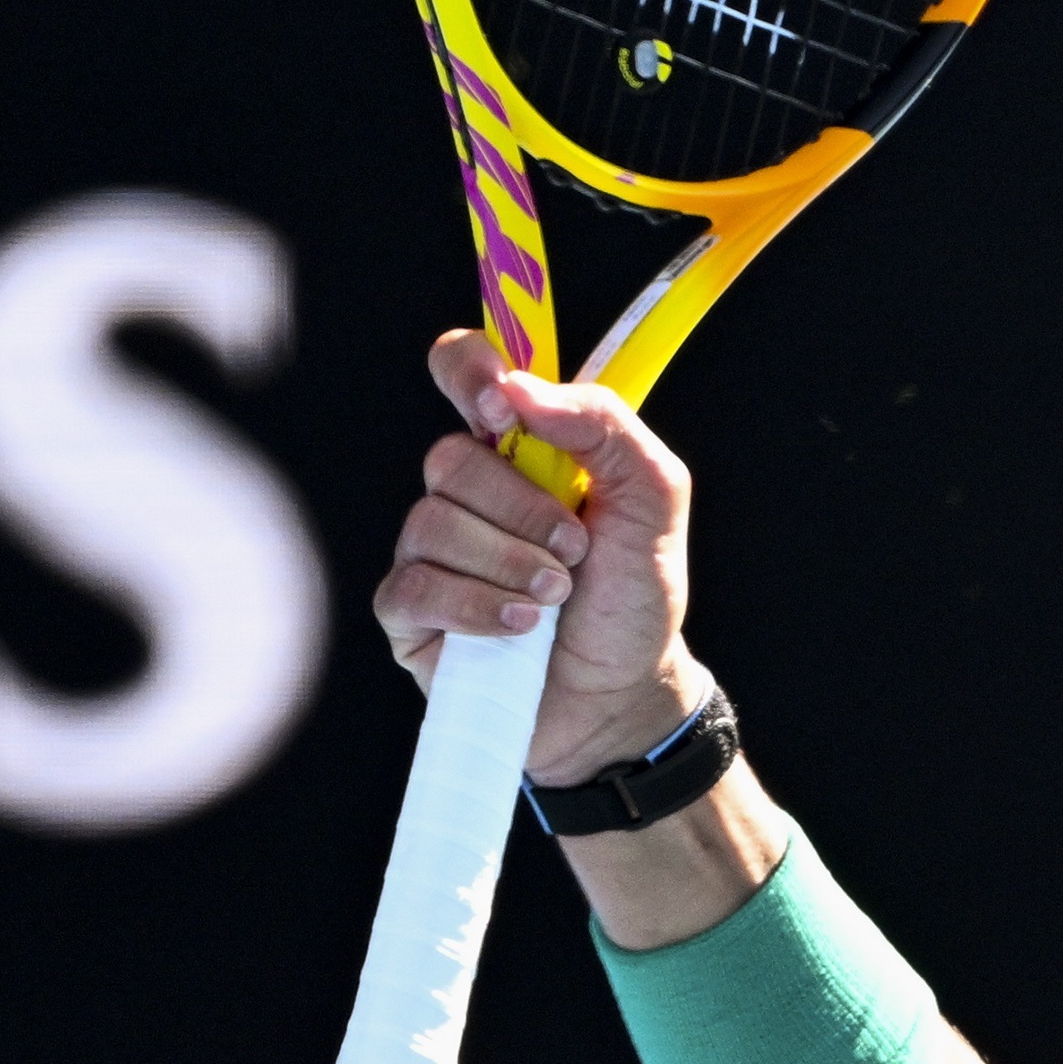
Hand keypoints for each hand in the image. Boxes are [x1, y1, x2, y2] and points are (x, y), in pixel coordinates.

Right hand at [368, 330, 711, 783]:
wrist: (622, 694)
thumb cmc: (634, 594)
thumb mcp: (654, 499)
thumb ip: (605, 425)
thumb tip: (522, 388)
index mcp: (519, 447)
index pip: (463, 369)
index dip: (468, 371)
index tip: (503, 409)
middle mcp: (466, 490)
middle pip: (449, 459)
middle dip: (524, 509)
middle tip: (576, 550)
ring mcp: (430, 548)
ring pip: (432, 523)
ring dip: (512, 563)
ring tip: (557, 596)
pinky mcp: (408, 610)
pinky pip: (416, 585)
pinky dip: (479, 607)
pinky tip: (522, 628)